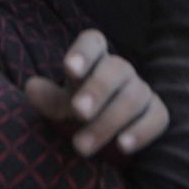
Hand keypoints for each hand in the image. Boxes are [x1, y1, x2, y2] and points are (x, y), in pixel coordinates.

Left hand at [25, 29, 168, 158]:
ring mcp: (141, 91)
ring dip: (108, 122)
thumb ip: (48, 98)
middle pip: (116, 69)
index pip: (93, 42)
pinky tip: (122, 146)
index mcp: (94, 60)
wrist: (108, 136)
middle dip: (97, 90)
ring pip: (133, 97)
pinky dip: (140, 132)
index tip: (69, 69)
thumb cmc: (80, 111)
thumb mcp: (60, 105)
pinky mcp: (156, 113)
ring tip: (82, 146)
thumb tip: (32, 87)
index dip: (83, 53)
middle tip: (78, 112)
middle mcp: (120, 70)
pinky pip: (156, 118)